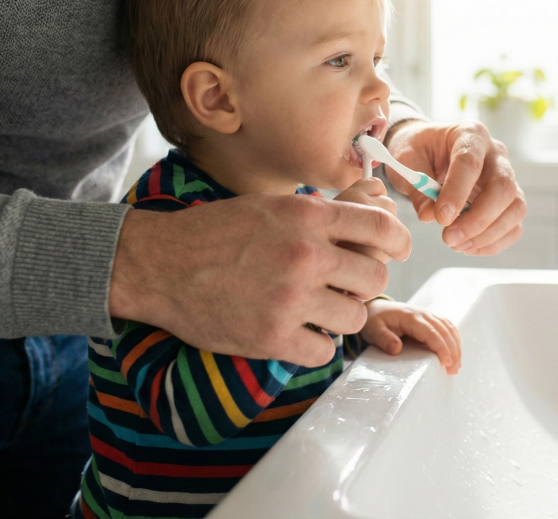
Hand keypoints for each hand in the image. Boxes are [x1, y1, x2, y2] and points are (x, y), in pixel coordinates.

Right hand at [108, 193, 411, 367]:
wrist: (160, 263)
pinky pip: (324, 351)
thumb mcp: (272, 206)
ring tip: (315, 310)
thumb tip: (368, 225)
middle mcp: (306, 255)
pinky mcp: (273, 337)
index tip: (396, 251)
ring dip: (340, 317)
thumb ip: (320, 217)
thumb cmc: (216, 231)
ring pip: (354, 317)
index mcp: (308, 216)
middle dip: (364, 284)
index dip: (398, 241)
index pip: (381, 228)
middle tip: (343, 287)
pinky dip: (314, 345)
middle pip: (375, 278)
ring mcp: (290, 298)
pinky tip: (295, 332)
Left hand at [360, 300, 460, 373]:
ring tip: (456, 365)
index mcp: (410, 317)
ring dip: (456, 346)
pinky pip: (447, 326)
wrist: (377, 308)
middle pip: (444, 331)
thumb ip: (383, 339)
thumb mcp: (373, 330)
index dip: (441, 347)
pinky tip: (455, 352)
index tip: (446, 362)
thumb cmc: (375, 321)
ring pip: (449, 328)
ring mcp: (428, 314)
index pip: (431, 332)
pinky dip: (454, 339)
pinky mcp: (431, 318)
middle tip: (453, 370)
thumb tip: (396, 348)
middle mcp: (422, 313)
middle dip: (452, 350)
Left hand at [384, 120, 525, 254]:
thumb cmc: (417, 150)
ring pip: (515, 209)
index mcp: (470, 134)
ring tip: (456, 244)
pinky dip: (493, 242)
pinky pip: (513, 225)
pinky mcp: (508, 200)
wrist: (427, 151)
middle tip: (448, 238)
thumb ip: (417, 188)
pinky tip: (468, 246)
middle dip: (478, 219)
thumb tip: (429, 216)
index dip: (458, 192)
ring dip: (487, 234)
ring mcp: (507, 177)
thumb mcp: (407, 160)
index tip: (441, 218)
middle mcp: (495, 154)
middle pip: (503, 188)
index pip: (471, 162)